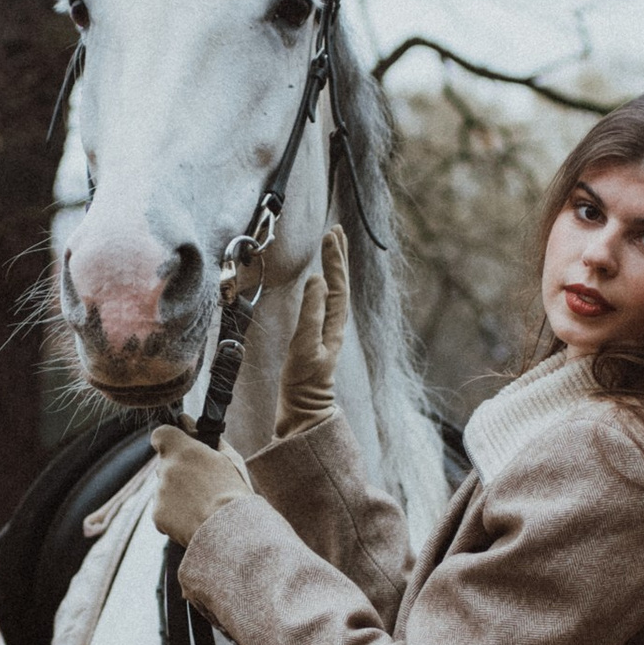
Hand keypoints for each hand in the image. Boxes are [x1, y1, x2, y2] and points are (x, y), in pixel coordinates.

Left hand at [151, 419, 252, 545]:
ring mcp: (159, 493)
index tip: (179, 447)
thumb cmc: (235, 493)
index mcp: (183, 450)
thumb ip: (203, 437)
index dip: (169, 441)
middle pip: (166, 465)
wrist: (230, 531)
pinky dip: (175, 515)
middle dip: (179, 472)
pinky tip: (194, 519)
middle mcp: (167, 469)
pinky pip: (163, 510)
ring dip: (179, 494)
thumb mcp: (228, 459)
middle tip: (202, 485)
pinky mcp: (157, 515)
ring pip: (165, 489)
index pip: (161, 434)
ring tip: (203, 506)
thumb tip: (186, 420)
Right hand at [275, 226, 352, 441]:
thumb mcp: (305, 347)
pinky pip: (324, 303)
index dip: (333, 260)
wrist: (304, 413)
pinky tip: (319, 282)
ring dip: (333, 268)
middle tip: (336, 231)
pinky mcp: (316, 339)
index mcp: (333, 325)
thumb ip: (310, 314)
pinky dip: (324, 285)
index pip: (337, 285)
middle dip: (338, 257)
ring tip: (332, 247)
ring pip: (333, 292)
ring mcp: (326, 332)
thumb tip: (317, 280)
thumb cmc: (304, 384)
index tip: (329, 234)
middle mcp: (333, 326)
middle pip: (339, 284)